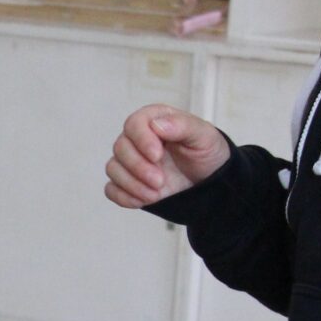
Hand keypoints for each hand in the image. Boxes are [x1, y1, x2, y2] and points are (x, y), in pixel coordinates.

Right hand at [104, 104, 228, 208]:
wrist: (209, 178)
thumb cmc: (206, 152)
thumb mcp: (203, 135)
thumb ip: (182, 125)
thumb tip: (157, 124)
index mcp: (153, 120)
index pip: (133, 124)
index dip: (141, 140)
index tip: (157, 155)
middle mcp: (137, 139)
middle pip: (120, 148)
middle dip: (138, 168)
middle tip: (160, 181)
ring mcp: (130, 161)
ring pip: (113, 169)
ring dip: (132, 184)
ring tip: (156, 193)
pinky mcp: (127, 181)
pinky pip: (111, 189)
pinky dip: (124, 197)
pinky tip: (143, 200)